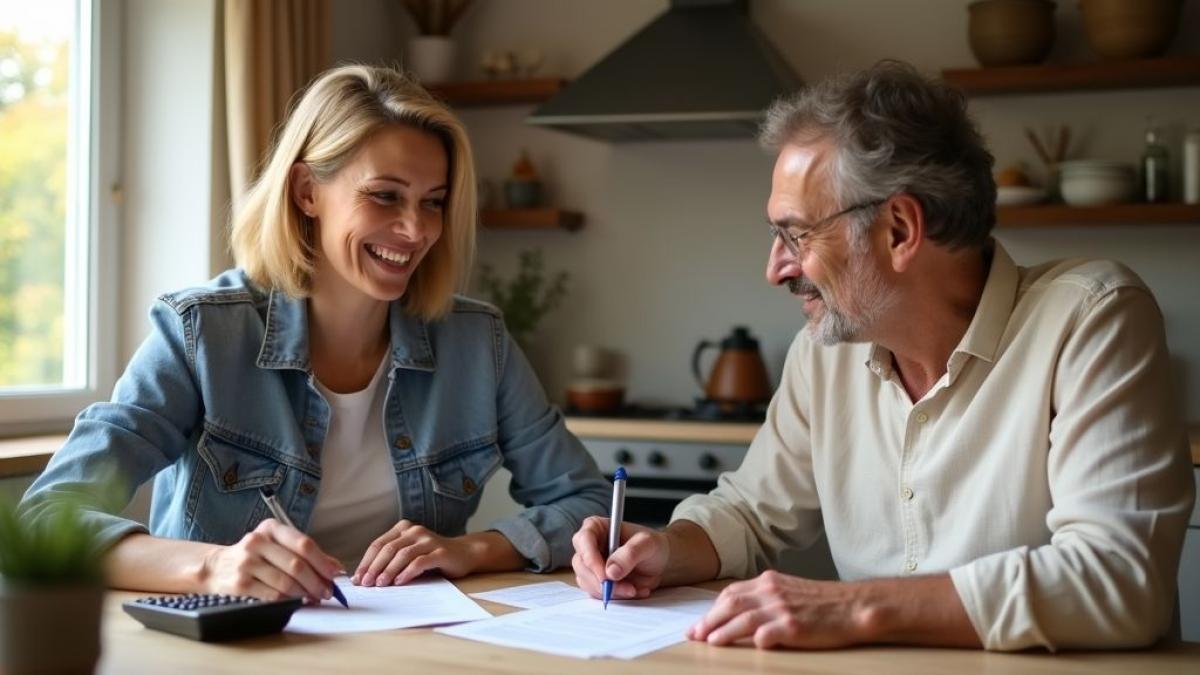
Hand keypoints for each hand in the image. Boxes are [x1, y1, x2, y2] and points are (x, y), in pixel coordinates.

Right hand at [201, 519, 341, 601]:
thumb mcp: (277, 546)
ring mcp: (246, 562)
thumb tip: (334, 567)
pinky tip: (296, 601)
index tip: (335, 574)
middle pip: (297, 564)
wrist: (216, 567)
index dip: (323, 561)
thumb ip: (305, 554)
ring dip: (305, 593)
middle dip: (316, 581)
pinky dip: (288, 600)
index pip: (303, 544)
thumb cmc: (255, 556)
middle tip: (327, 592)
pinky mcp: (239, 583)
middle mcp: (257, 541)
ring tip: (314, 598)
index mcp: (271, 528)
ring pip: (286, 581)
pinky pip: (272, 595)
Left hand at [352, 520, 477, 586]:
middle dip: (374, 567)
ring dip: (388, 570)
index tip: (358, 579)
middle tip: (366, 584)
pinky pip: (420, 562)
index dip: (366, 562)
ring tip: (380, 585)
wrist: (464, 553)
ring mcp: (428, 540)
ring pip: (402, 554)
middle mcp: (415, 531)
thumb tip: (366, 577)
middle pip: (388, 549)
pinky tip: (399, 582)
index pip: (379, 544)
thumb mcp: (409, 553)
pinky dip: (407, 572)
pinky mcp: (440, 552)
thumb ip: (392, 559)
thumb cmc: (432, 556)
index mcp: (403, 529)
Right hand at [570, 516, 669, 600]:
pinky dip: (615, 596)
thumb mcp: (648, 544)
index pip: (583, 540)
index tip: (605, 576)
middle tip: (627, 587)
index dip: (590, 559)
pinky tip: (633, 591)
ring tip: (634, 588)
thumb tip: (611, 571)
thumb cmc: (653, 546)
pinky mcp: (595, 581)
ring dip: (611, 591)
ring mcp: (590, 565)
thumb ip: (630, 554)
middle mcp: (589, 546)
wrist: (660, 563)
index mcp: (596, 527)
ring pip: (587, 582)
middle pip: (581, 565)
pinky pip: (597, 593)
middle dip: (603, 581)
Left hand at [687, 570, 871, 648]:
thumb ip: (765, 597)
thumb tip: (739, 612)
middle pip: (730, 604)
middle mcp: (772, 592)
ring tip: (710, 642)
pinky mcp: (794, 626)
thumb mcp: (790, 590)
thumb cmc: (823, 602)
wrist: (853, 606)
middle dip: (709, 620)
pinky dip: (752, 640)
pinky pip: (766, 634)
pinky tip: (742, 646)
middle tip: (695, 634)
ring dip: (722, 631)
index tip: (700, 623)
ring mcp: (782, 609)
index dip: (713, 609)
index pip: (731, 593)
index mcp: (769, 581)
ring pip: (742, 618)